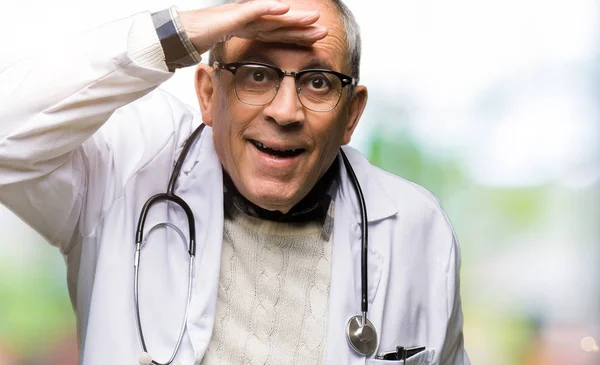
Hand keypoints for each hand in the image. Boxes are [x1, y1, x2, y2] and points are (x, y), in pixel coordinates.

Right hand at [178, 0, 327, 54]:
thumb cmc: (199, 45)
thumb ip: (240, 64)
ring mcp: (240, 16)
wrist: (176, 36)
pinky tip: (284, 9)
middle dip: (302, 27)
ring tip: (312, 18)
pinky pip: (252, 10)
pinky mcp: (230, 15)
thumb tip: (250, 80)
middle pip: (281, 24)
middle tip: (324, 30)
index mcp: (249, 32)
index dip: (297, 38)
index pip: (278, 35)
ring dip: (293, 17)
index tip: (316, 43)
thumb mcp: (227, 58)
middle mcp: (248, 22)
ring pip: (272, 16)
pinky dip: (269, 9)